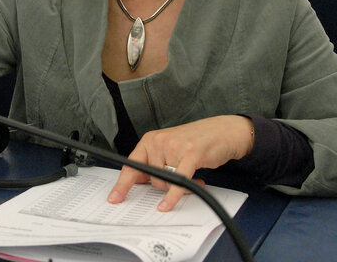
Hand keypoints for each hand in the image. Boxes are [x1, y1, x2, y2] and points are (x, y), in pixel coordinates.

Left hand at [108, 115, 253, 211]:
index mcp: (150, 140)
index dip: (122, 184)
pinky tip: (166, 205)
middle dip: (165, 185)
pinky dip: (172, 196)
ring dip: (178, 188)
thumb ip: (153, 163)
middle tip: (179, 178)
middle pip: (151, 178)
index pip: (132, 165)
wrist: (222, 131)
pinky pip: (177, 181)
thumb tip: (138, 181)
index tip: (114, 198)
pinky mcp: (191, 154)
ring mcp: (174, 147)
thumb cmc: (195, 142)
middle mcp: (159, 141)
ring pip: (165, 181)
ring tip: (192, 178)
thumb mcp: (168, 149)